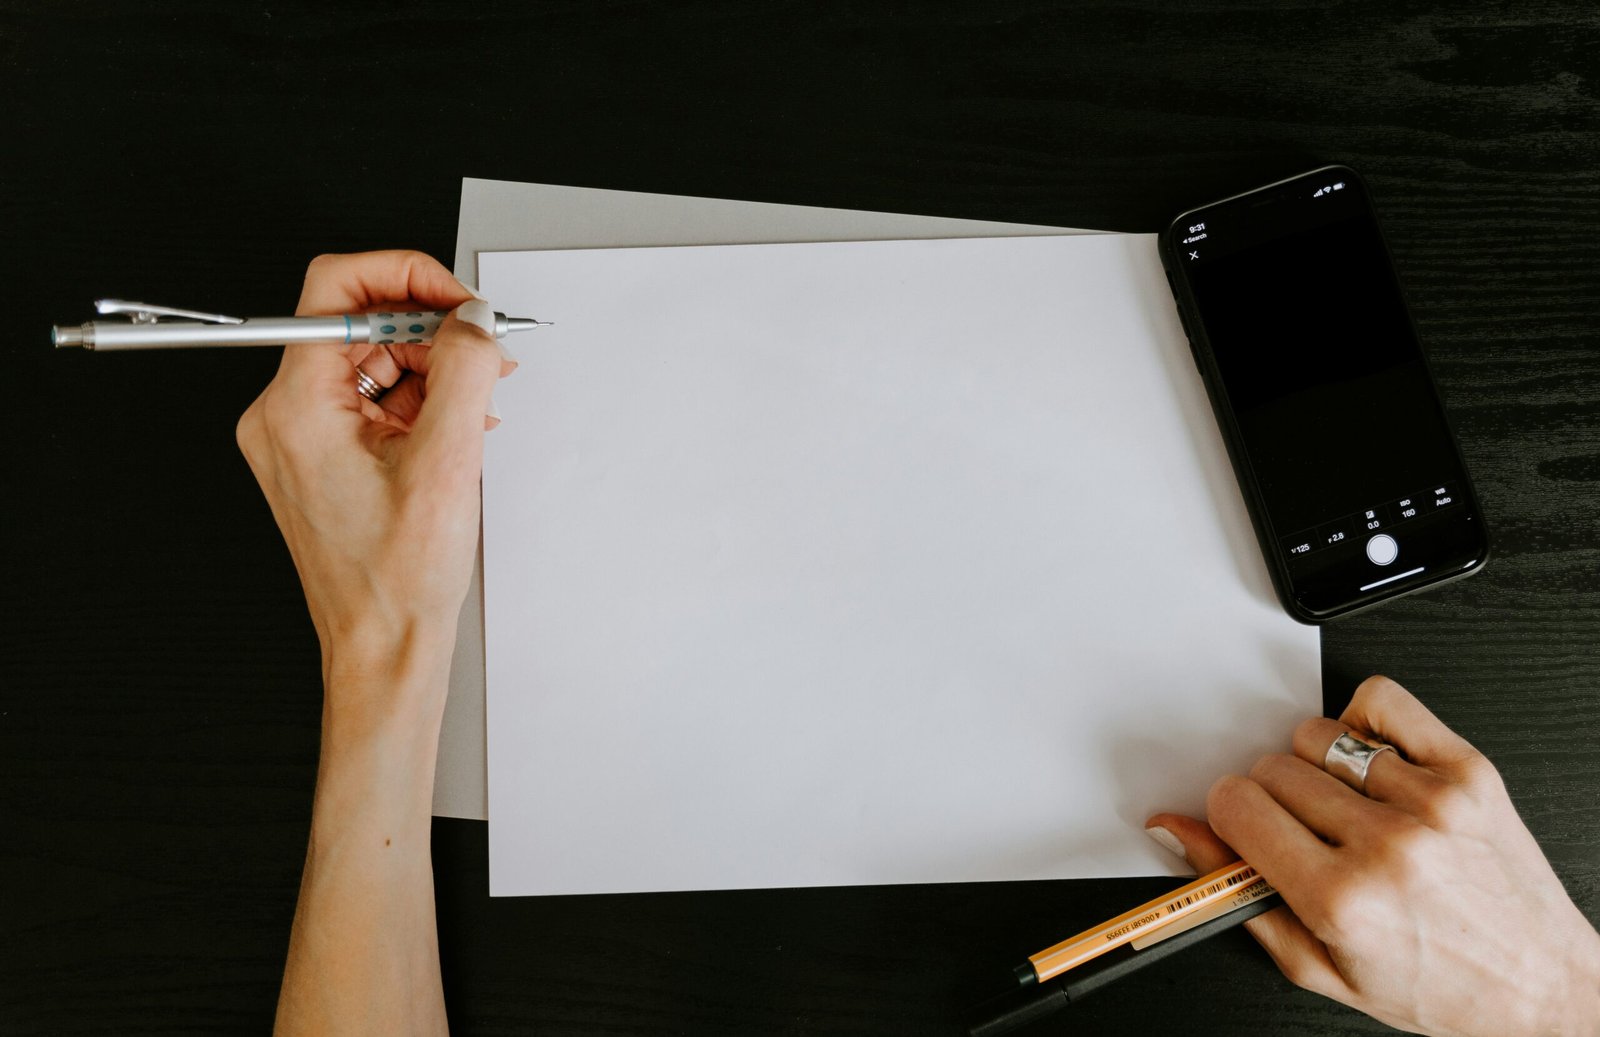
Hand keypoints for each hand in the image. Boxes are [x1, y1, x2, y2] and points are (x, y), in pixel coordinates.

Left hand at [237, 250, 514, 725]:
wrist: (383, 647)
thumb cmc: (395, 582)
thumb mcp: (445, 464)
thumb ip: (462, 372)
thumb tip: (473, 320)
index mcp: (296, 407)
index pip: (337, 289)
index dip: (405, 277)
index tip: (457, 300)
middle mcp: (286, 414)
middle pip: (360, 324)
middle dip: (432, 332)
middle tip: (487, 353)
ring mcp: (303, 436)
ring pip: (373, 360)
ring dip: (434, 370)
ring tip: (480, 400)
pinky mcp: (324, 455)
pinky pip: (374, 399)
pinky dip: (422, 402)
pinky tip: (459, 426)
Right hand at [1148, 675, 1599, 1035]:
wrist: (1538, 986)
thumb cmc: (1437, 985)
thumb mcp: (1318, 964)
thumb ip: (1236, 892)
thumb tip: (1180, 831)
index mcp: (1341, 899)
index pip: (1235, 805)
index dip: (1228, 815)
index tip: (1245, 827)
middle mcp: (1385, 847)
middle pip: (1269, 769)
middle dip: (1271, 799)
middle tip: (1303, 832)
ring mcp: (1430, 803)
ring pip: (1314, 735)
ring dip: (1313, 765)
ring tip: (1344, 805)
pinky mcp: (1467, 772)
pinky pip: (1380, 701)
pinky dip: (1362, 720)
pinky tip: (1372, 761)